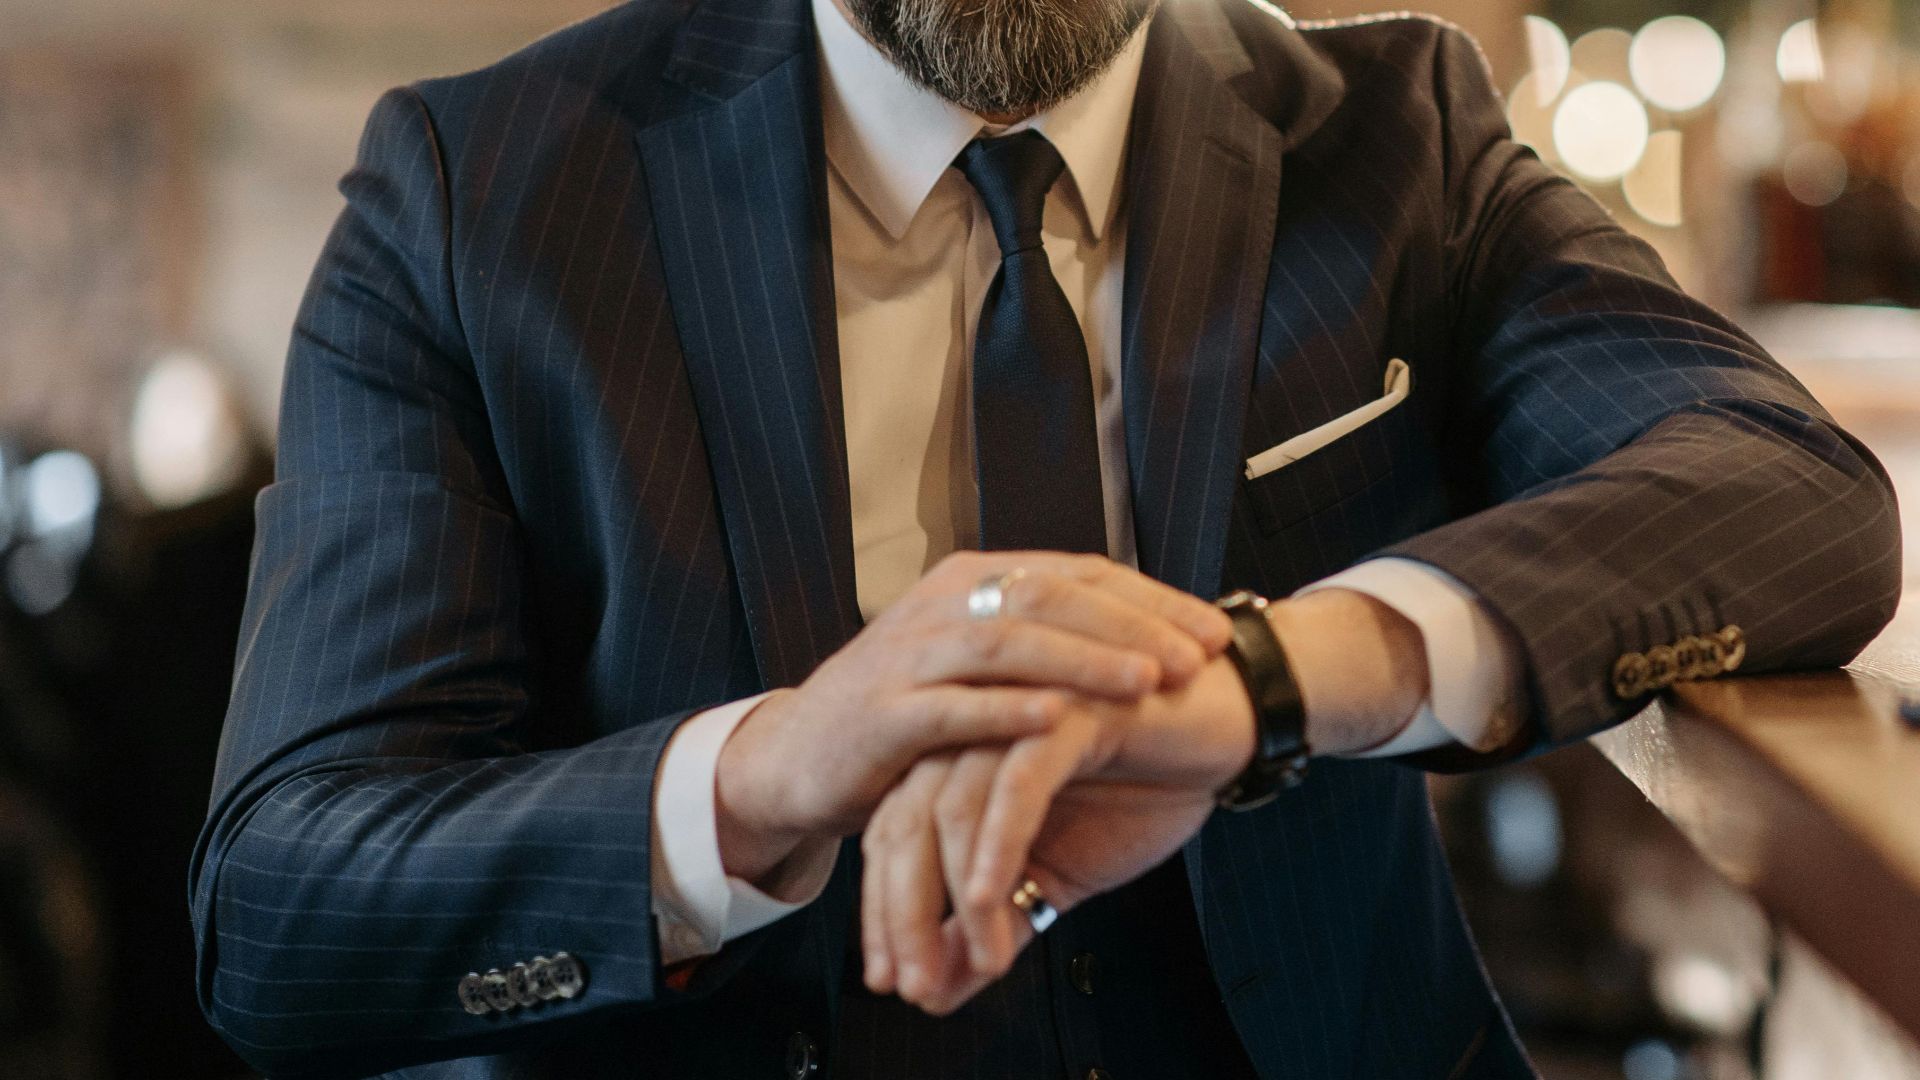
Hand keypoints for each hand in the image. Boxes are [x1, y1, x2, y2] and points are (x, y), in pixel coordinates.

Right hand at [714, 551, 1232, 883]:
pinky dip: (1005, 710)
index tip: (1217, 633)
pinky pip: (950, 706)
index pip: (1079, 574)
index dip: (1152, 601)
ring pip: (1008, 641)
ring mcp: (910, 655)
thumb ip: (1043, 642)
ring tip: (1149, 683)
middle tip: (1200, 657)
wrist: (799, 758)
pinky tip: (1058, 720)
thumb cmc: (906, 716)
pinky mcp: (884, 713)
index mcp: (974, 582)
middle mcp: (943, 604)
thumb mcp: (976, 663)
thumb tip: (1146, 640)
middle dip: (1134, 626)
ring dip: (1084, 660)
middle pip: (1052, 595)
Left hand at [858, 588, 1431, 1013]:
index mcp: (961, 756)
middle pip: (904, 822)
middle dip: (902, 913)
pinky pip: (1014, 783)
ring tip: (980, 962)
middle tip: (913, 985)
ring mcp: (1014, 715)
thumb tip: (942, 990)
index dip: (886, 913)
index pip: (894, 836)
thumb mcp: (1063, 871)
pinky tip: (990, 898)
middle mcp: (974, 730)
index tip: (894, 981)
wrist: (1232, 725)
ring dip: (953, 895)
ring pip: (949, 807)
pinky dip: (997, 845)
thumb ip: (1001, 921)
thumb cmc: (1147, 785)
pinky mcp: (1065, 711)